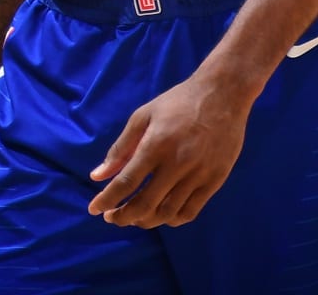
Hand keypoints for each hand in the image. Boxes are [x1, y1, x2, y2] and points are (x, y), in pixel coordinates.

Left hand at [87, 72, 250, 227]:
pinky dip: (171, 219)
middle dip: (123, 216)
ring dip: (145, 221)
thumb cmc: (178, 103)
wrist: (223, 95)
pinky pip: (190, 211)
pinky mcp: (215, 181)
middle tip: (111, 218)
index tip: (94, 209)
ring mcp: (198, 174)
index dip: (108, 200)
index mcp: (156, 144)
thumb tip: (97, 176)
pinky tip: (160, 215)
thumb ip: (120, 148)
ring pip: (167, 212)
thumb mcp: (143, 116)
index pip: (127, 182)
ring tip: (133, 218)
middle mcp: (177, 163)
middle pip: (145, 203)